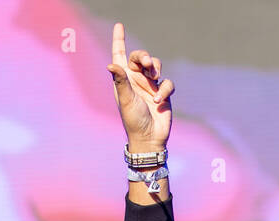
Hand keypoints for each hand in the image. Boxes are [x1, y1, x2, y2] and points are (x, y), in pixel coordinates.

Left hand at [107, 22, 172, 150]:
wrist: (149, 137)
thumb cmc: (133, 120)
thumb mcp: (125, 99)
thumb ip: (120, 80)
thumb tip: (111, 64)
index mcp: (123, 79)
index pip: (120, 55)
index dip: (119, 40)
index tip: (119, 25)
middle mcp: (136, 80)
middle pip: (140, 57)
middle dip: (144, 56)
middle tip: (146, 63)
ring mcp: (150, 86)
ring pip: (155, 65)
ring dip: (155, 68)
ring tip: (153, 78)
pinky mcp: (163, 93)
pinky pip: (167, 82)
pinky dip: (165, 89)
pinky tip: (159, 100)